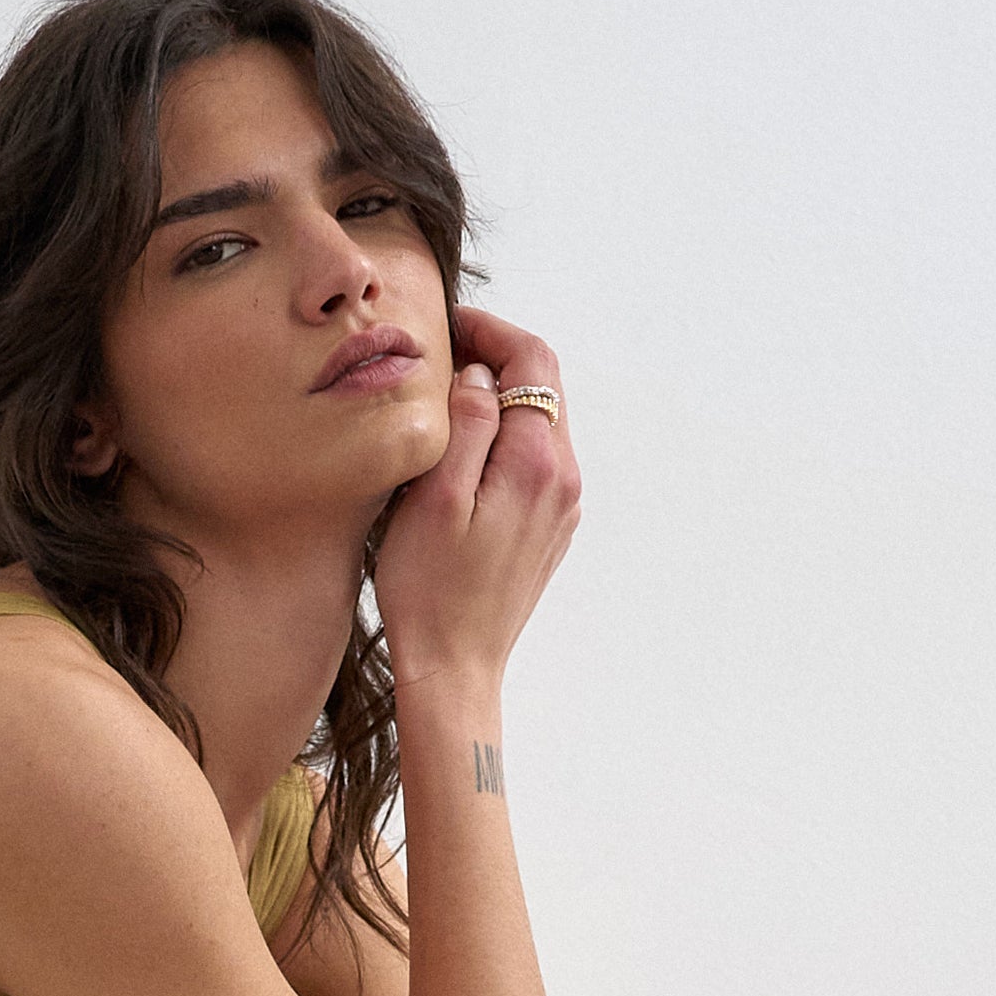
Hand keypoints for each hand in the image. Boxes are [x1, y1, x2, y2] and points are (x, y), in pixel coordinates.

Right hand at [373, 305, 581, 687]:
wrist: (454, 668)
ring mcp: (561, 506)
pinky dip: (505, 436)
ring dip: (500, 398)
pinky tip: (464, 452)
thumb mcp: (435, 499)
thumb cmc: (431, 591)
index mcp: (539, 463)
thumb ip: (466, 426)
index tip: (448, 326)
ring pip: (541, 421)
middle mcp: (563, 480)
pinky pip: (535, 459)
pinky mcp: (549, 527)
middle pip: (545, 385)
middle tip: (441, 355)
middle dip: (497, 357)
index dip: (492, 330)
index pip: (533, 361)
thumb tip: (480, 376)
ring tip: (446, 400)